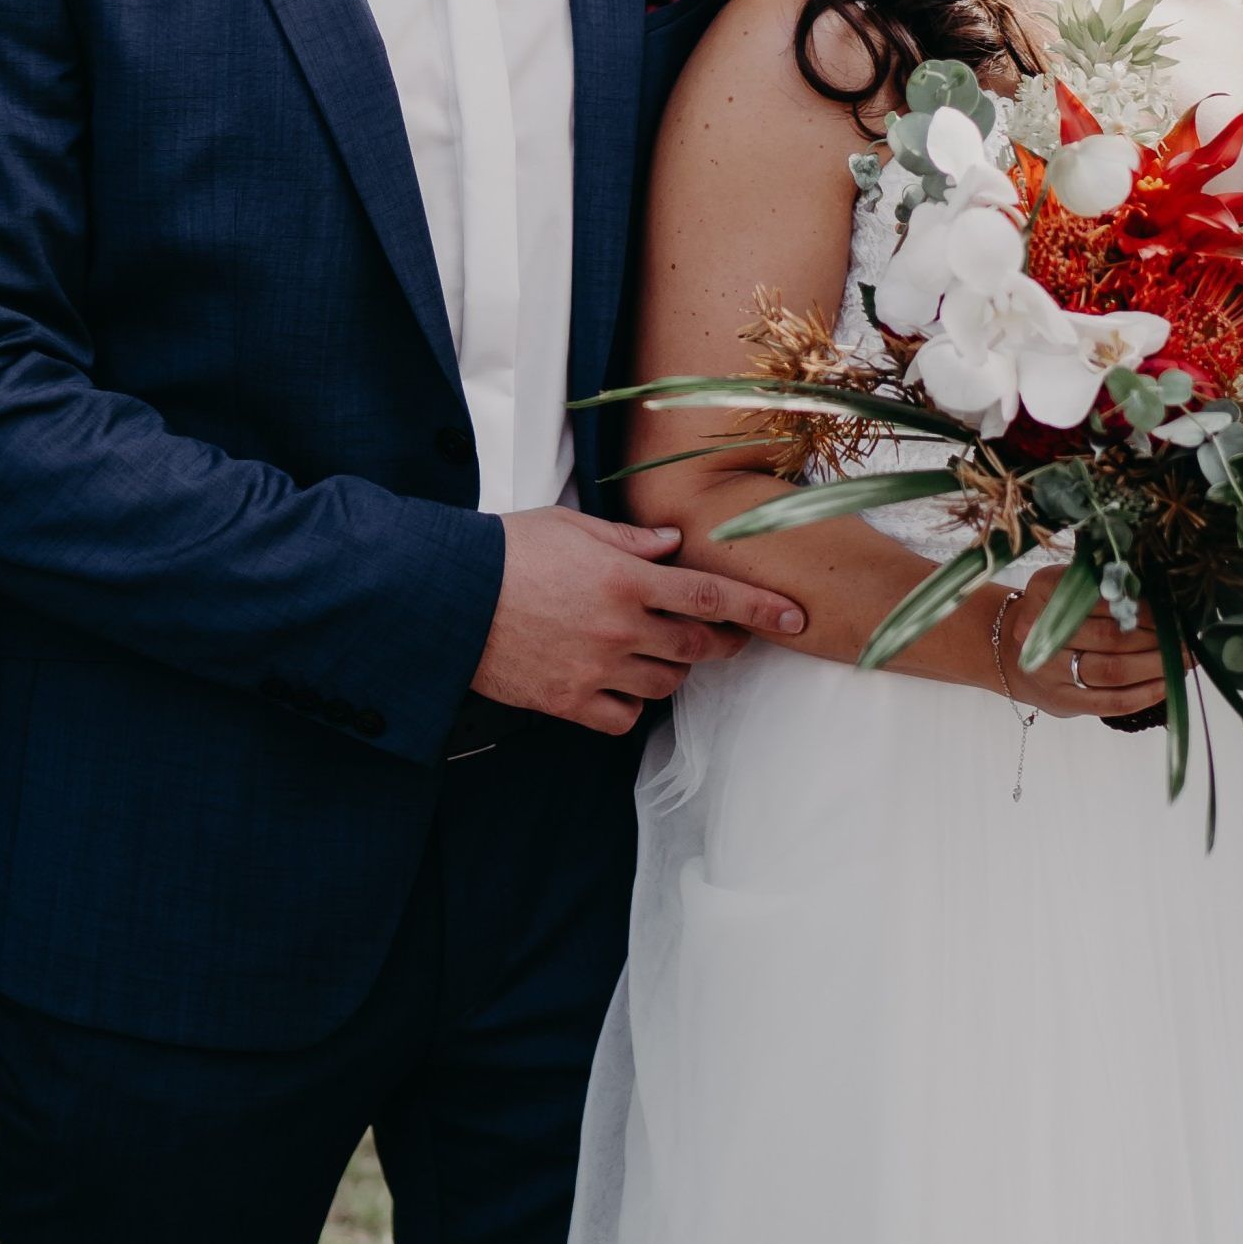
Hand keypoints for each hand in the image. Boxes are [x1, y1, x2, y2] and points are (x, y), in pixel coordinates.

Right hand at [473, 508, 807, 736]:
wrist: (447, 598)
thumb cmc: (508, 550)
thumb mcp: (573, 527)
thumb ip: (630, 540)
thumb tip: (673, 545)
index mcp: (626, 578)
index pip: (712, 597)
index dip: (760, 609)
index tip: (795, 618)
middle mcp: (620, 628)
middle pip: (699, 647)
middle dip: (728, 643)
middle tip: (736, 637)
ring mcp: (596, 670)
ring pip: (666, 683)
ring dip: (675, 667)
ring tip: (659, 648)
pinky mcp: (568, 702)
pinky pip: (624, 716)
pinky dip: (631, 703)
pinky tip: (622, 682)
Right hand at [1000, 577, 1167, 722]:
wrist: (1007, 652)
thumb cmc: (1049, 614)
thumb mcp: (1062, 586)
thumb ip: (1100, 586)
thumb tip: (1158, 594)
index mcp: (1044, 590)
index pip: (1103, 599)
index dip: (1142, 607)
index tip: (1172, 610)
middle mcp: (1039, 631)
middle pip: (1110, 636)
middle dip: (1156, 638)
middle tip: (1187, 637)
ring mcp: (1048, 671)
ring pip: (1113, 670)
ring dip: (1156, 666)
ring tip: (1183, 660)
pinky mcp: (1061, 701)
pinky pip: (1110, 703)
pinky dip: (1144, 695)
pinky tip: (1166, 685)